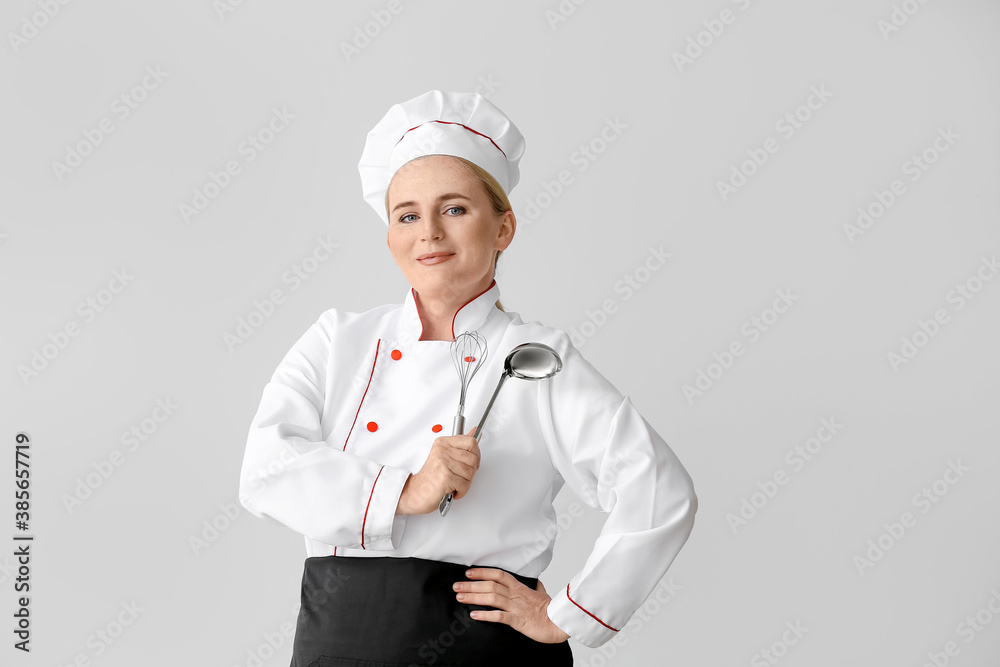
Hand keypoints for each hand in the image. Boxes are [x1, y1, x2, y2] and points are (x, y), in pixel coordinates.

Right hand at [396, 425, 478, 514]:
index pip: (471, 442)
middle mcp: (442, 451)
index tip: (471, 462)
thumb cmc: (431, 477)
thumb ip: (461, 445)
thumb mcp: (445, 456)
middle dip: (469, 472)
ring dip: (465, 483)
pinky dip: (461, 491)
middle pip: (473, 459)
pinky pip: (465, 485)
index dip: (476, 454)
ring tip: (453, 483)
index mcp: (443, 443)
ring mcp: (443, 463)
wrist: (415, 493)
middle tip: (458, 476)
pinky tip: (452, 489)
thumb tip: (475, 431)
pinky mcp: (445, 477)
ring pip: (470, 473)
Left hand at [453, 568, 570, 643]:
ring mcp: (516, 607)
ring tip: (460, 597)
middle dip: (471, 585)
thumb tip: (536, 582)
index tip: (468, 573)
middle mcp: (516, 595)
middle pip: (490, 585)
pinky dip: (485, 615)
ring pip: (492, 598)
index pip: (498, 574)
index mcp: (520, 587)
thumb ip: (536, 587)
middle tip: (456, 586)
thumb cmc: (550, 609)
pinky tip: (474, 615)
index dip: (482, 572)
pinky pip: (499, 616)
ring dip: (474, 597)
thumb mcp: (542, 593)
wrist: (558, 623)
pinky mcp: (517, 620)